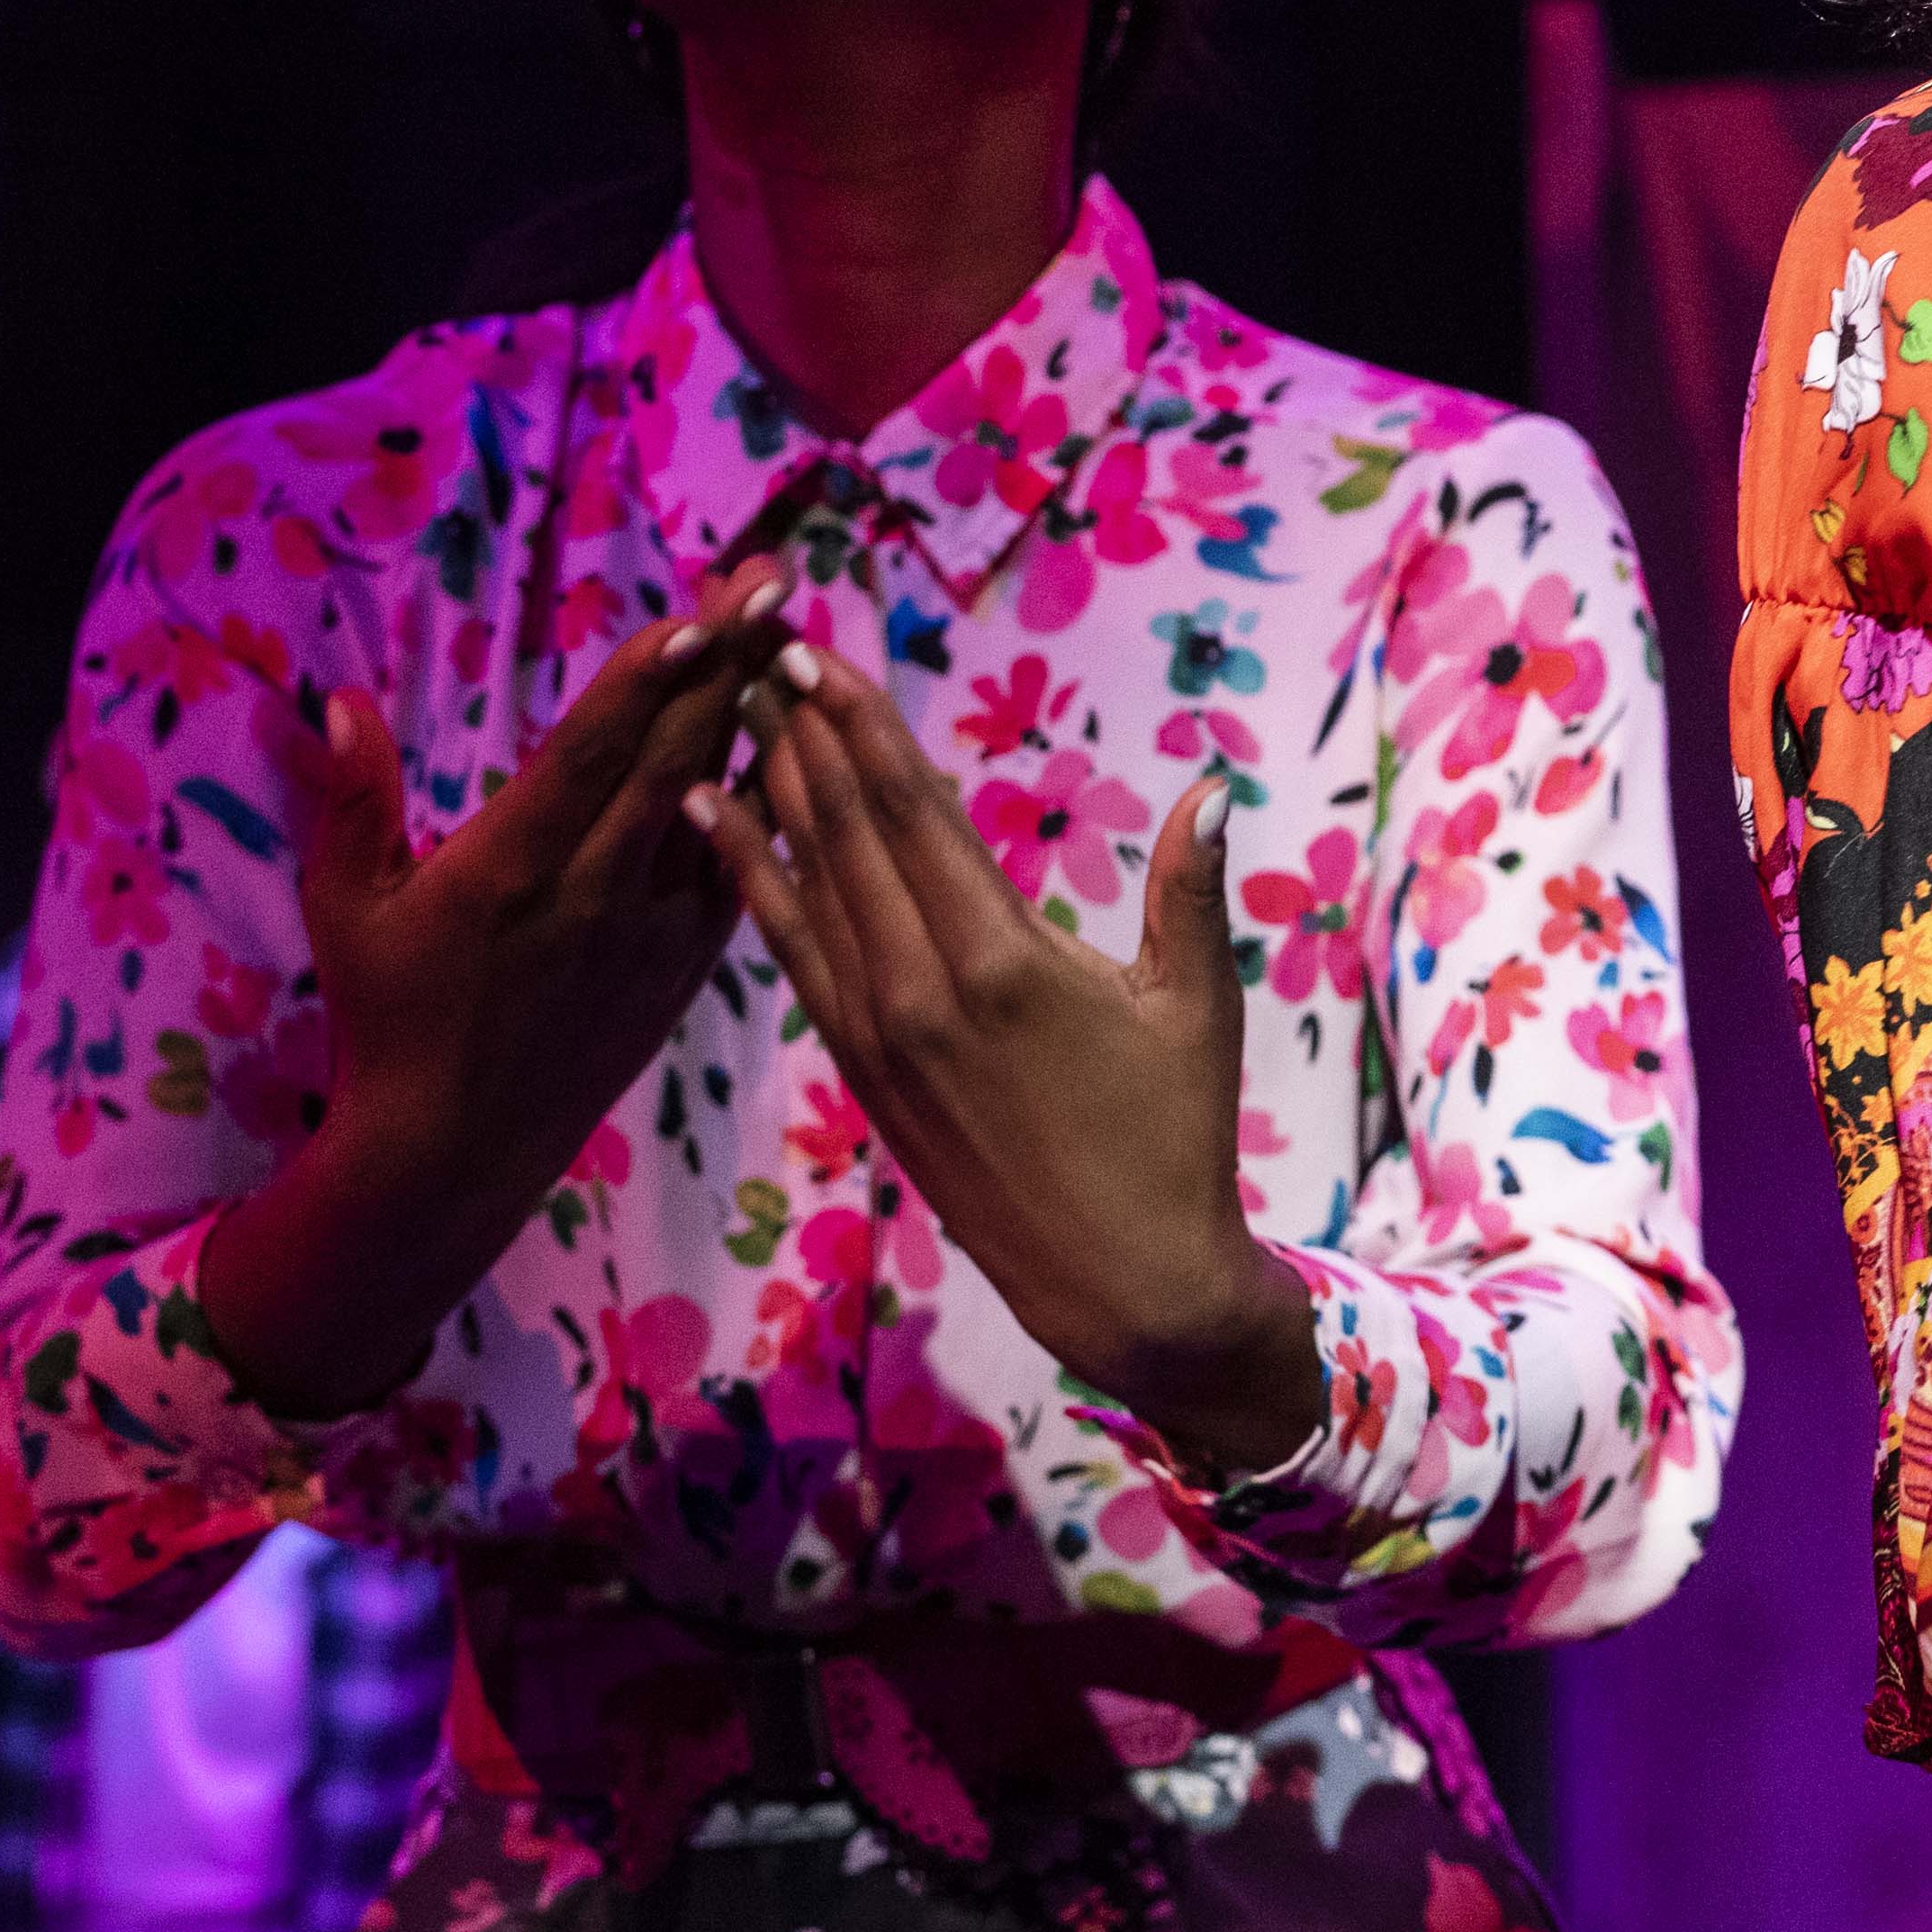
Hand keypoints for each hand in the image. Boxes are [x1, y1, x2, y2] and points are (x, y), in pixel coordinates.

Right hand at [294, 562, 789, 1182]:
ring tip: (793, 629)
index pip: (595, 756)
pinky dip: (774, 796)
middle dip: (728, 661)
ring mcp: (656, 929)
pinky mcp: (692, 960)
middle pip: (677, 757)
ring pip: (726, 801)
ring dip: (759, 712)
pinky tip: (803, 731)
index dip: (652, 681)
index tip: (701, 613)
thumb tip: (340, 700)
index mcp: (512, 869)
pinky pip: (747, 863)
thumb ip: (353, 801)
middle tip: (774, 577)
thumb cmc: (389, 1015)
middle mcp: (596, 892)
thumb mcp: (348, 911)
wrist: (457, 1147)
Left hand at [706, 642, 1319, 1475]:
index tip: (817, 654)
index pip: (912, 816)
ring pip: (809, 888)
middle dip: (803, 735)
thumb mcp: (1198, 1007)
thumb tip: (1209, 788)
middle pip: (846, 836)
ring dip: (771, 792)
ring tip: (732, 711)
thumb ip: (1188, 891)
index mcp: (1003, 963)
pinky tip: (723, 829)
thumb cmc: (1175, 1136)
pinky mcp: (865, 1072)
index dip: (861, 728)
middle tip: (761, 649)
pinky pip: (797, 956)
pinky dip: (755, 884)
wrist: (1117, 1282)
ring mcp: (880, 1036)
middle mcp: (922, 992)